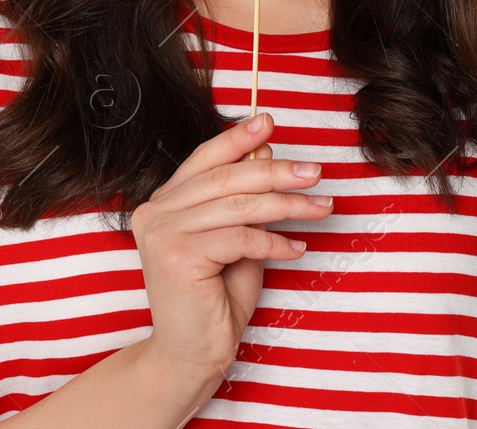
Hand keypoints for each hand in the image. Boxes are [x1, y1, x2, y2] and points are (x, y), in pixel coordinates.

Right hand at [131, 112, 333, 377]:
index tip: (268, 121)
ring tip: (321, 208)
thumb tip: (266, 155)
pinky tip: (297, 248)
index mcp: (163, 204)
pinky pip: (241, 238)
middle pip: (226, 179)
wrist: (193, 354)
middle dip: (277, 172)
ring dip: (287, 205)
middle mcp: (155, 213)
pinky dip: (275, 241)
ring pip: (238, 207)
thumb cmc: (216, 299)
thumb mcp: (236, 241)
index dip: (237, 139)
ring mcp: (162, 233)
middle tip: (315, 172)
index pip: (204, 160)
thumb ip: (245, 202)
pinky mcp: (177, 256)